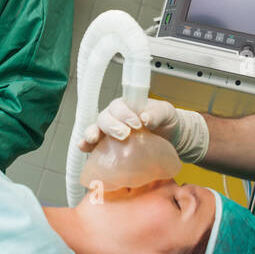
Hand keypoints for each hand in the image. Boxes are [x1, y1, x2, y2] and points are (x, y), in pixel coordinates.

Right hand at [77, 97, 208, 163]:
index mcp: (127, 106)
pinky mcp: (108, 147)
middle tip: (125, 134)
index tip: (137, 123)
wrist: (170, 138)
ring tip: (95, 139)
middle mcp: (115, 117)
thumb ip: (157, 112)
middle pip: (105, 117)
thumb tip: (146, 118)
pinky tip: (84, 147)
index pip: (119, 105)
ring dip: (92, 133)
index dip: (124, 114)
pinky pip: (93, 145)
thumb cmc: (165, 122)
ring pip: (95, 128)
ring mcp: (109, 132)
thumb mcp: (166, 112)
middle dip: (112, 125)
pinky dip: (86, 145)